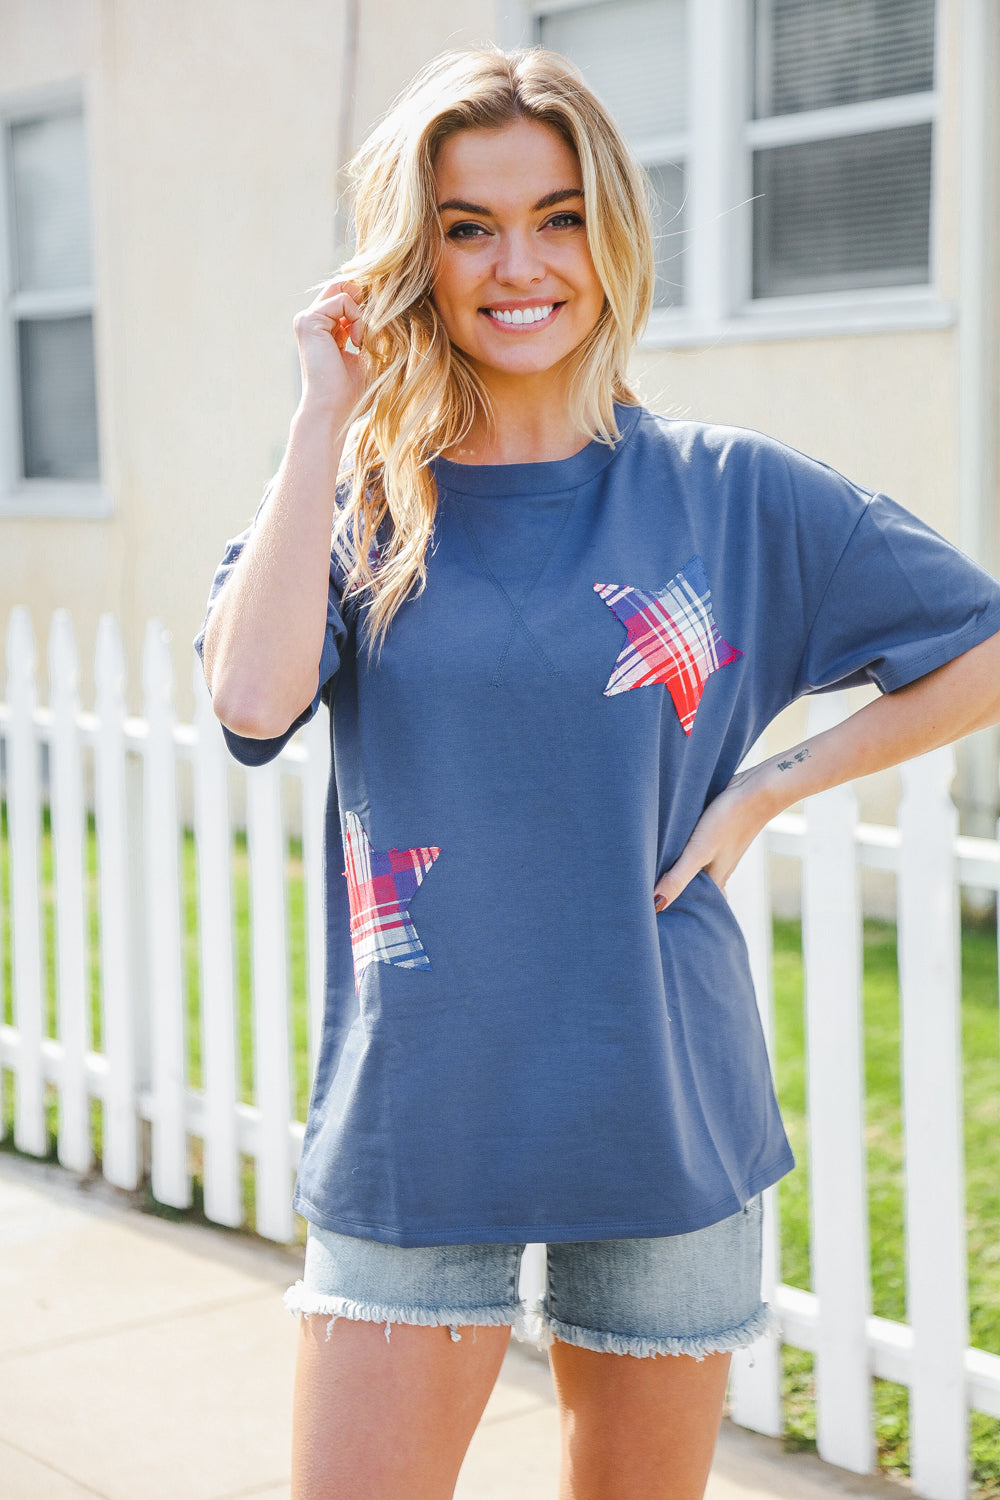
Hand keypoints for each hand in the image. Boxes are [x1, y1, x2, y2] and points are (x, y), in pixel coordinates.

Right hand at [292, 277, 367, 419]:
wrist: (332, 410)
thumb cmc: (352, 394)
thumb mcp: (371, 359)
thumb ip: (377, 334)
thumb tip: (392, 308)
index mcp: (326, 330)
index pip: (348, 299)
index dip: (368, 306)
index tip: (380, 330)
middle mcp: (314, 321)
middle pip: (344, 287)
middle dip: (366, 302)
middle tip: (374, 330)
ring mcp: (308, 319)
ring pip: (345, 291)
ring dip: (363, 315)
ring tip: (363, 342)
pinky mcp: (309, 320)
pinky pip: (343, 300)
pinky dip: (357, 318)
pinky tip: (357, 342)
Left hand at [653, 768, 771, 911]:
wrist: (757, 789)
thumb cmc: (729, 821)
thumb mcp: (699, 852)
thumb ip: (678, 878)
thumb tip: (655, 905)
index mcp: (715, 881)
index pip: (694, 905)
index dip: (675, 911)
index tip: (653, 918)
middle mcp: (717, 870)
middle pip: (693, 888)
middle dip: (675, 894)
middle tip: (647, 899)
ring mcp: (716, 852)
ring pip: (694, 868)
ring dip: (677, 872)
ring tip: (651, 875)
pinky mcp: (714, 833)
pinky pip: (695, 849)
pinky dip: (683, 853)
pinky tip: (671, 846)